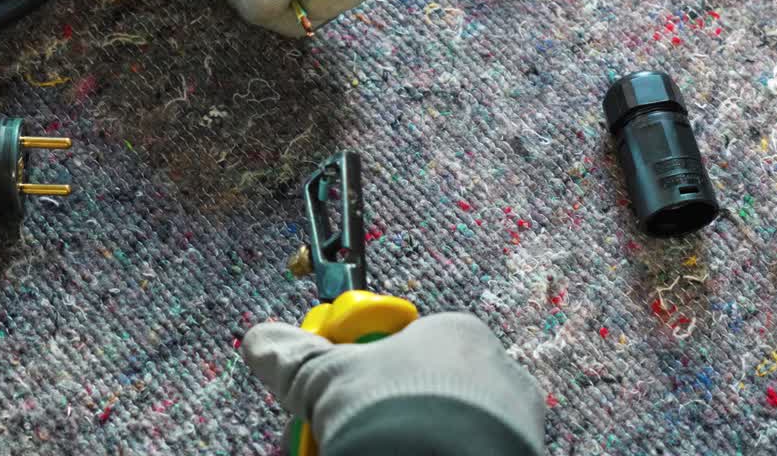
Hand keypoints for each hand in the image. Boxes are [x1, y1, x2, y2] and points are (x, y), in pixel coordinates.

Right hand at [243, 313, 545, 454]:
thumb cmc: (394, 413)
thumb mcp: (328, 380)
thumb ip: (296, 360)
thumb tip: (260, 341)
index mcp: (455, 333)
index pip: (399, 343)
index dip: (358, 370)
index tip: (333, 395)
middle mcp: (495, 371)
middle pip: (419, 389)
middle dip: (378, 413)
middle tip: (344, 436)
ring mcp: (516, 423)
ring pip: (446, 426)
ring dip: (405, 439)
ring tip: (375, 453)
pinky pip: (467, 450)